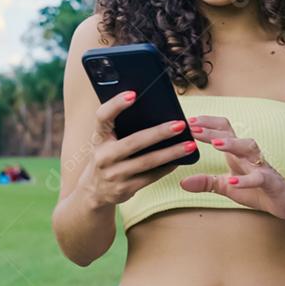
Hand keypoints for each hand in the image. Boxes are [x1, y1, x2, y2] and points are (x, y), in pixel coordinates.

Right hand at [77, 90, 198, 208]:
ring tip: (190, 145)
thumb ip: (121, 127)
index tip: (133, 94)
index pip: (102, 116)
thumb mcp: (106, 141)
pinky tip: (180, 160)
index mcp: (99, 137)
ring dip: (171, 153)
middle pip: (133, 142)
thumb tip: (156, 111)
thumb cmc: (107, 156)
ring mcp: (113, 174)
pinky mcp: (124, 189)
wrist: (94, 191)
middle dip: (159, 133)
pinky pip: (151, 177)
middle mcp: (103, 156)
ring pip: (147, 162)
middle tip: (180, 124)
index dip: (116, 104)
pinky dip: (167, 168)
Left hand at [179, 115, 284, 220]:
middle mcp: (249, 155)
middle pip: (232, 134)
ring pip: (249, 147)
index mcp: (237, 153)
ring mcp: (261, 166)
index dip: (207, 123)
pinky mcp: (271, 182)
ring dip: (232, 144)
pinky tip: (231, 181)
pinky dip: (245, 179)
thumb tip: (182, 182)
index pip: (223, 129)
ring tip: (215, 144)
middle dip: (212, 130)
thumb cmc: (256, 190)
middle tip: (194, 128)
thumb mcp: (226, 187)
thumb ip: (206, 182)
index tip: (189, 122)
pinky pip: (259, 177)